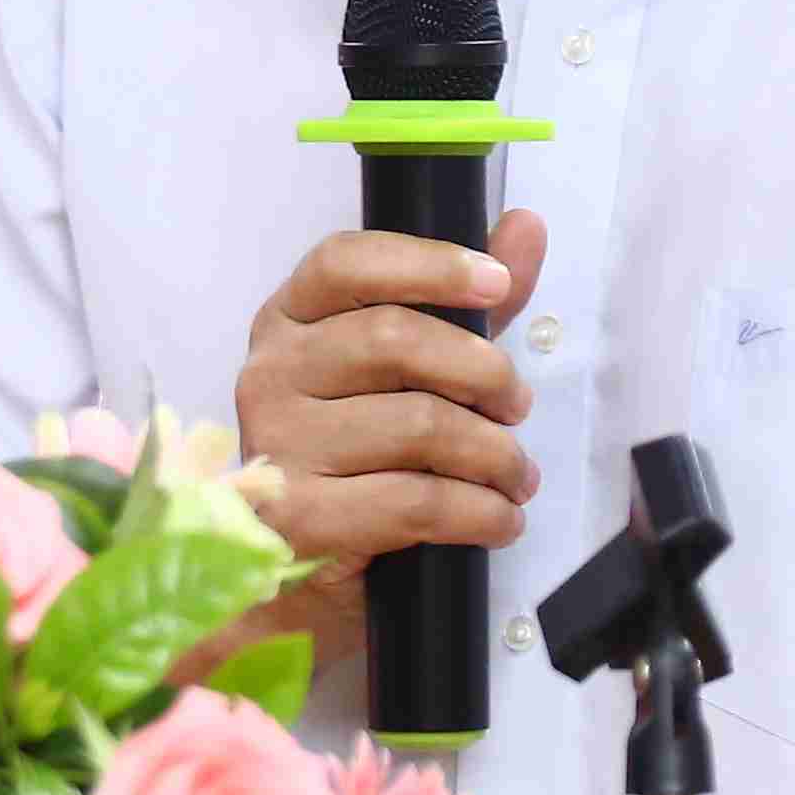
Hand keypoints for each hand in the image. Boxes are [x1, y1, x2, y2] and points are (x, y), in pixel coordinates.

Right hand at [229, 208, 548, 577]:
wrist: (301, 568)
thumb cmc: (361, 455)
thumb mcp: (414, 370)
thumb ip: (463, 302)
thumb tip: (525, 227)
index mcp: (289, 319)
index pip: (346, 262)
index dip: (428, 263)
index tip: (497, 282)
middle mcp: (269, 372)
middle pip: (393, 339)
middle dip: (483, 372)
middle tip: (519, 407)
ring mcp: (279, 445)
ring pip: (418, 426)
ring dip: (494, 455)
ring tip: (516, 475)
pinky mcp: (301, 519)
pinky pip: (417, 503)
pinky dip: (480, 512)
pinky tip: (500, 519)